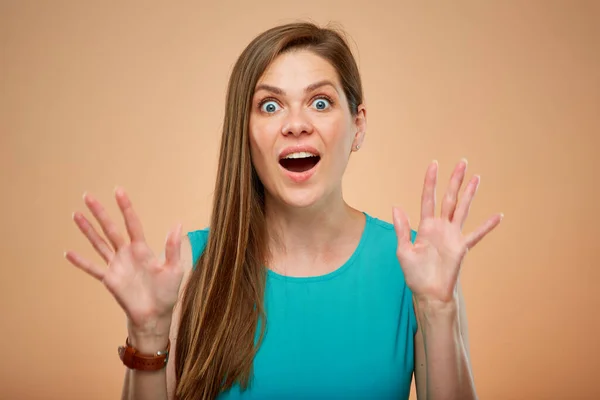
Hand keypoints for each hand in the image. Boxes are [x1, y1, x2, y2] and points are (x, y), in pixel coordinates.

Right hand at [64, 187, 183, 339]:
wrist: (155, 316)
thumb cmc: (167, 292)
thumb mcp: (174, 268)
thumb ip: (173, 247)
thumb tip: (178, 224)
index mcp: (142, 249)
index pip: (132, 223)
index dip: (125, 207)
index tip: (118, 191)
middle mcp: (127, 254)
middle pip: (110, 228)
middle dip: (100, 212)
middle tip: (87, 196)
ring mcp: (116, 266)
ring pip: (98, 243)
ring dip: (87, 230)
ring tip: (76, 215)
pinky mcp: (109, 279)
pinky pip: (92, 269)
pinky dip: (80, 262)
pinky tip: (67, 253)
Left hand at [392, 159, 502, 305]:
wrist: (429, 292)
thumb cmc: (415, 274)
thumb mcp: (403, 250)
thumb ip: (402, 229)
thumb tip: (396, 207)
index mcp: (425, 226)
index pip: (428, 198)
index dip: (430, 182)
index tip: (434, 164)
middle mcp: (441, 227)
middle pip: (449, 198)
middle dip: (455, 181)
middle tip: (462, 163)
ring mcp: (452, 236)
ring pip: (462, 209)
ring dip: (469, 194)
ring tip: (476, 177)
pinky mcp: (462, 247)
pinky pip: (476, 234)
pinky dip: (487, 226)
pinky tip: (498, 216)